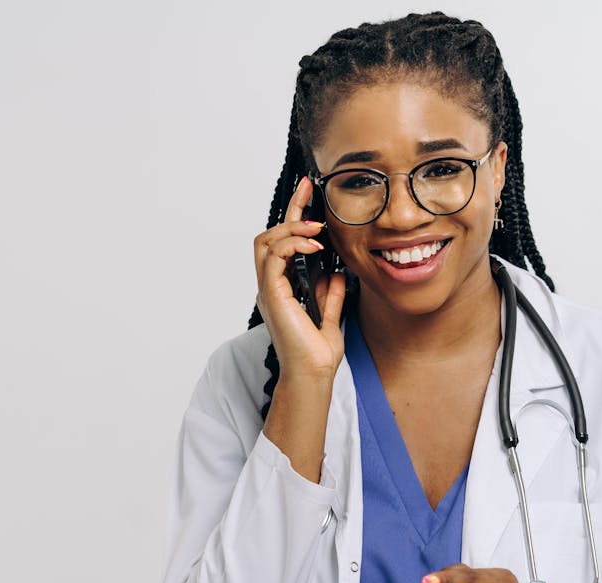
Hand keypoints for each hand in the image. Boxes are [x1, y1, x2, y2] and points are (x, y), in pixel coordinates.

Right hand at [252, 176, 346, 379]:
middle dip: (290, 209)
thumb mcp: (331, 315)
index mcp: (282, 288)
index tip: (309, 191)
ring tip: (317, 227)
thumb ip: (331, 293)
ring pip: (266, 242)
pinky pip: (273, 258)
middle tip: (310, 191)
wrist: (314, 373)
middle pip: (268, 235)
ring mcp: (269, 290)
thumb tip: (335, 272)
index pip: (282, 243)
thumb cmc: (317, 352)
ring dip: (292, 227)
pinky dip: (292, 245)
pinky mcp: (272, 295)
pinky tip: (315, 245)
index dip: (294, 214)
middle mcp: (271, 286)